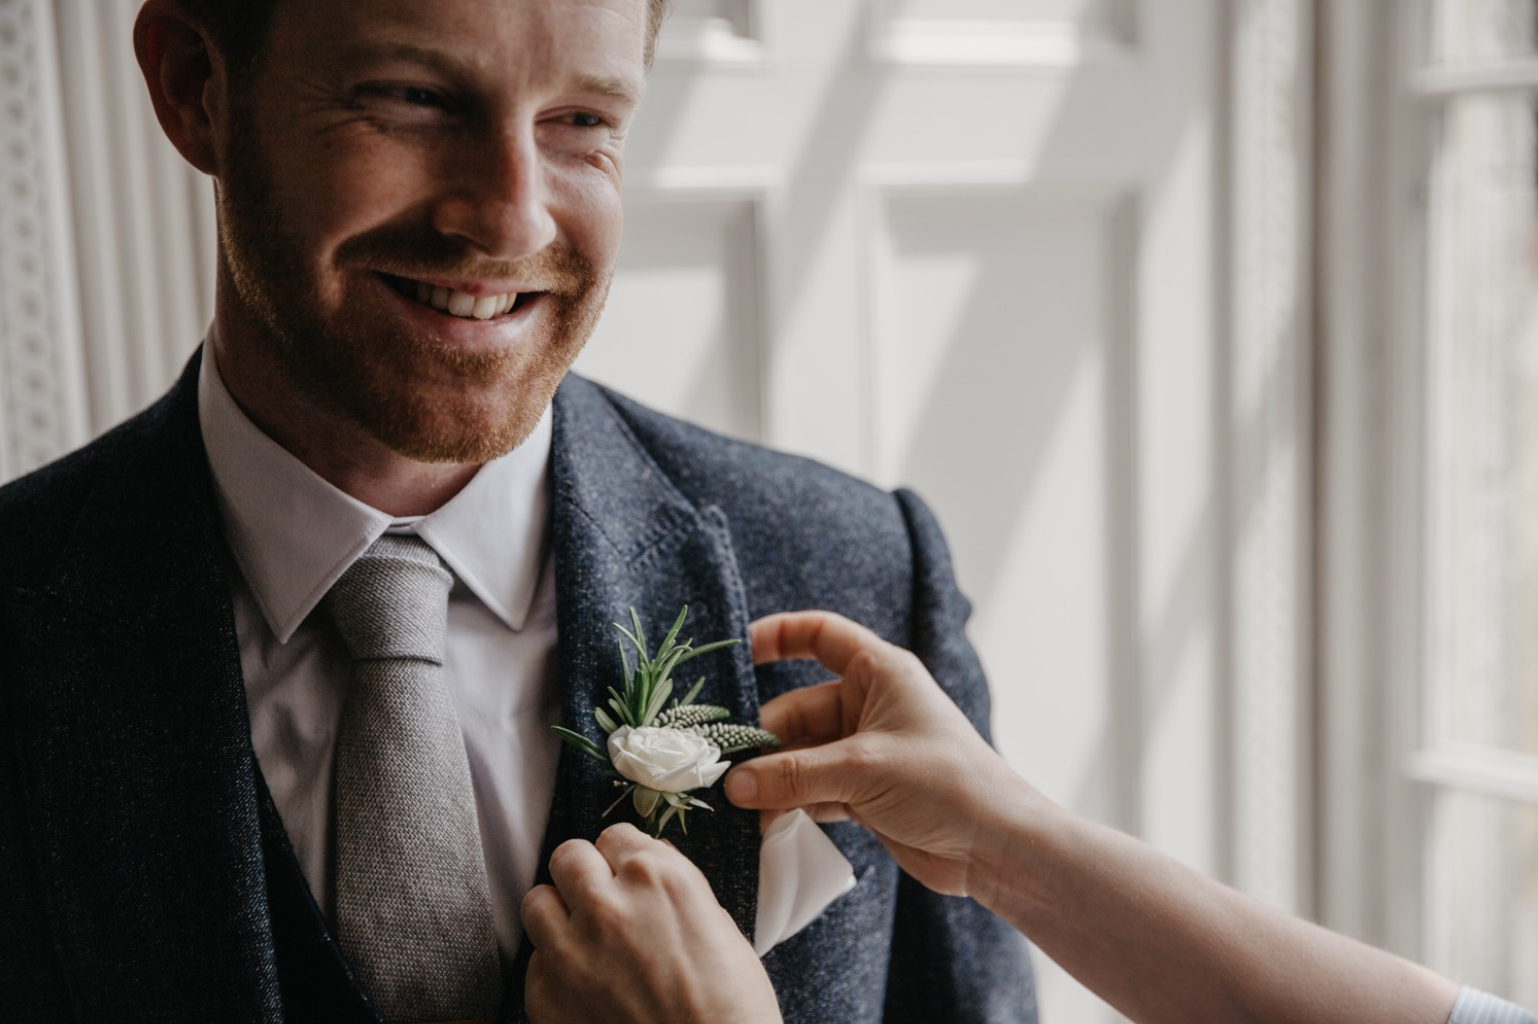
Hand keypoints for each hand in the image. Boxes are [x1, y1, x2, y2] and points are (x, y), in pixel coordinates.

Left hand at [522, 824, 782, 1023]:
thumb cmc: (731, 1006)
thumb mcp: (717, 924)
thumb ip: (674, 885)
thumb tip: (650, 864)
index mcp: (658, 878)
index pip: (615, 835)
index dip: (622, 858)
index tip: (627, 876)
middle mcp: (609, 904)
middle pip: (568, 856)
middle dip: (584, 874)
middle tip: (600, 900)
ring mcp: (571, 952)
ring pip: (537, 902)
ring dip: (559, 915)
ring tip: (583, 939)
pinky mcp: (547, 998)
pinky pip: (535, 963)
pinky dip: (555, 971)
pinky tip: (586, 987)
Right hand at [724, 610, 1025, 896]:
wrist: (994, 845)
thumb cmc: (944, 783)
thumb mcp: (862, 770)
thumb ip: (794, 775)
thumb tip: (733, 784)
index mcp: (879, 673)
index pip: (820, 635)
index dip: (777, 636)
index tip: (736, 651)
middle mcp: (869, 706)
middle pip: (796, 709)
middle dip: (763, 742)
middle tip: (725, 773)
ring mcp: (864, 751)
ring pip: (800, 756)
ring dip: (772, 780)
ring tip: (739, 806)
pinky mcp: (863, 793)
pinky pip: (811, 790)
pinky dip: (789, 805)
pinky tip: (765, 825)